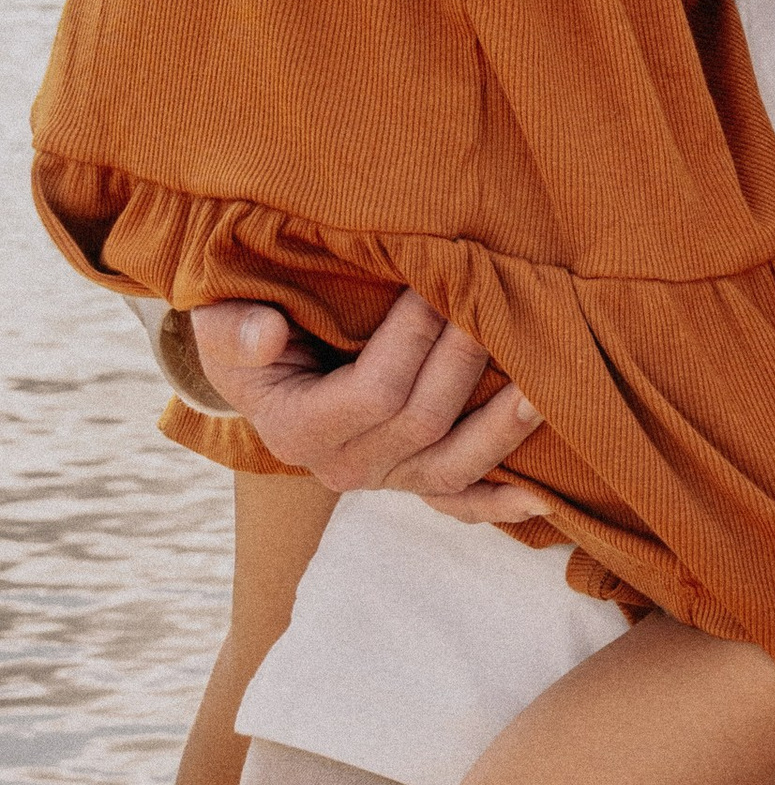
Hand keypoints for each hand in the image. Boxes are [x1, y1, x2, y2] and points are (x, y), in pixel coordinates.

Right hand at [190, 294, 549, 521]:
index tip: (436, 281)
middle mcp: (342, 467)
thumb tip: (265, 337)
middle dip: (465, 358)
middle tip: (498, 298)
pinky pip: (457, 502)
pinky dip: (499, 503)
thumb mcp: (218, 324)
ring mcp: (383, 481)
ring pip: (454, 466)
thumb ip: (232, 331)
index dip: (411, 339)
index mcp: (295, 429)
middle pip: (424, 422)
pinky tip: (542, 498)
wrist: (260, 371)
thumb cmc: (242, 332)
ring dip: (502, 428)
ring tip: (545, 384)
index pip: (372, 393)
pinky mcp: (411, 480)